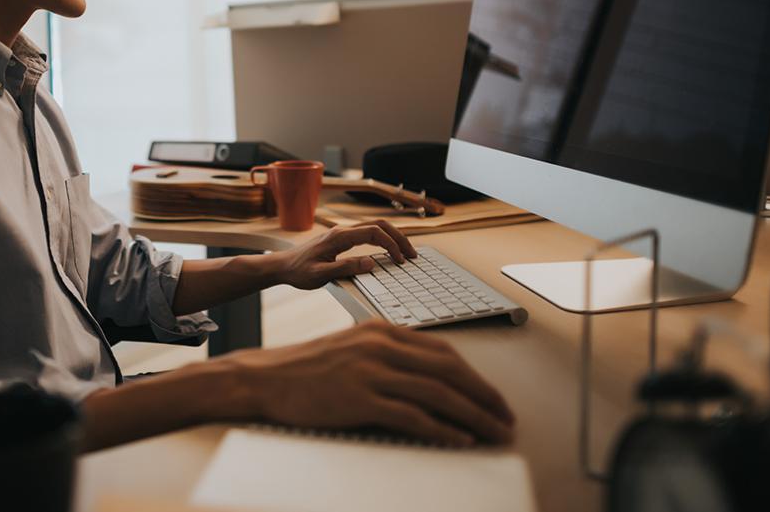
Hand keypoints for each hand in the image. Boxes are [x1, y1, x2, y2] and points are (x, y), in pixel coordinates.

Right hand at [225, 320, 513, 445]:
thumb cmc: (306, 368)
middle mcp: (381, 346)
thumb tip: (427, 378)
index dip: (475, 376)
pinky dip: (441, 429)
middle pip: (449, 371)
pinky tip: (460, 439)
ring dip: (473, 416)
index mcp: (382, 330)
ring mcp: (370, 371)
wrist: (264, 378)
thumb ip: (387, 355)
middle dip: (484, 396)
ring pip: (438, 393)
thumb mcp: (352, 348)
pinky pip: (412, 415)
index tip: (492, 397)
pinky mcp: (360, 398)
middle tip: (505, 417)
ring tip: (493, 432)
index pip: (444, 352)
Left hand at [271, 220, 417, 289]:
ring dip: (392, 237)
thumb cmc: (298, 272)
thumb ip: (345, 268)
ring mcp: (342, 233)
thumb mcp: (320, 275)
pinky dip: (383, 240)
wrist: (281, 266)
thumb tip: (371, 264)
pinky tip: (388, 252)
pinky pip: (368, 233)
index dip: (391, 244)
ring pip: (375, 227)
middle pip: (379, 225)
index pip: (374, 233)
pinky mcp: (341, 239)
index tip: (400, 260)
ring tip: (405, 253)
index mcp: (339, 237)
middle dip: (399, 237)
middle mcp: (342, 231)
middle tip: (412, 255)